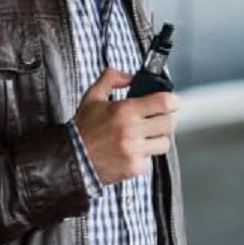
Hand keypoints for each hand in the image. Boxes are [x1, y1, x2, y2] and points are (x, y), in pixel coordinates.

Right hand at [73, 67, 179, 184]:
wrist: (71, 158)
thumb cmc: (83, 128)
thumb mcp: (93, 96)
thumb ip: (112, 78)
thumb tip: (131, 76)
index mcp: (125, 110)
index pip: (164, 103)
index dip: (172, 101)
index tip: (171, 102)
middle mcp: (132, 131)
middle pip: (170, 123)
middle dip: (166, 119)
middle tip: (158, 119)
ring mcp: (134, 151)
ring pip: (164, 143)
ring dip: (157, 139)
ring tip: (144, 137)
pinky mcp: (134, 168)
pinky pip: (151, 160)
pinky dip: (145, 156)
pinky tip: (133, 151)